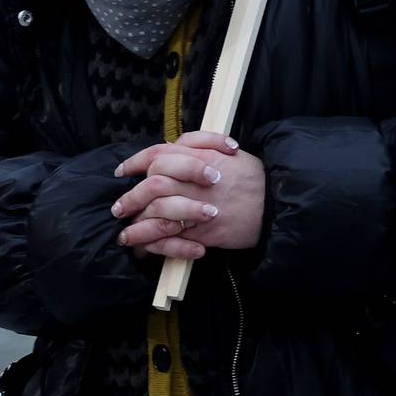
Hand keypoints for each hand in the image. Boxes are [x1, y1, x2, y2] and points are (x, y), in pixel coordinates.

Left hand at [113, 132, 264, 260]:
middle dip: (131, 197)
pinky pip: (171, 237)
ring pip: (157, 212)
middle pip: (153, 183)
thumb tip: (172, 150)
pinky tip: (143, 247)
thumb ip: (201, 148)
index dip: (136, 162)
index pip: (160, 153)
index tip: (123, 171)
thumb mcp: (230, 152)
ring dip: (136, 224)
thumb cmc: (255, 178)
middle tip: (119, 208)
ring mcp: (200, 205)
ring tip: (126, 233)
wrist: (277, 204)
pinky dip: (152, 243)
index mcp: (202, 156)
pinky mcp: (204, 231)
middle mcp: (197, 179)